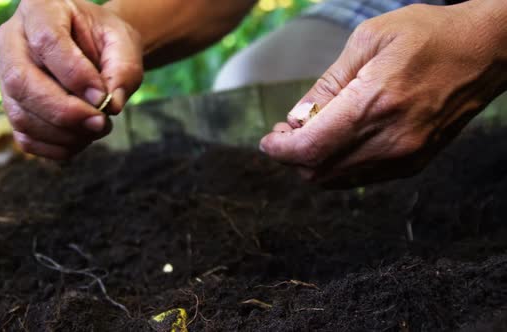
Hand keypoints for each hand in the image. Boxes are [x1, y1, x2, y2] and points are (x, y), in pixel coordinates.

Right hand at [0, 0, 142, 159]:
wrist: (97, 51)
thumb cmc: (108, 42)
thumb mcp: (125, 45)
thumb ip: (124, 70)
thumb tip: (111, 105)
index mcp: (41, 8)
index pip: (47, 41)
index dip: (75, 75)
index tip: (103, 96)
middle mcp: (12, 38)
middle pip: (20, 81)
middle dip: (64, 111)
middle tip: (100, 123)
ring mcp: (6, 74)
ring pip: (20, 114)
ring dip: (64, 133)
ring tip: (98, 128)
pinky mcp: (12, 105)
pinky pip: (24, 137)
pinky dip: (56, 147)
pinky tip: (81, 139)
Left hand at [260, 2, 506, 186]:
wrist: (485, 52)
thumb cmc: (428, 36)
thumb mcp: (368, 41)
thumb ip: (328, 83)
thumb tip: (299, 116)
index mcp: (374, 103)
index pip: (310, 148)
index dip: (280, 150)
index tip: (268, 141)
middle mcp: (390, 139)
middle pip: (318, 171)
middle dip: (292, 156)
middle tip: (287, 133)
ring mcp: (404, 156)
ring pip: (337, 180)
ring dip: (313, 162)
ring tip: (311, 133)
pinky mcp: (414, 163)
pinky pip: (360, 178)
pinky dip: (338, 165)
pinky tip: (338, 141)